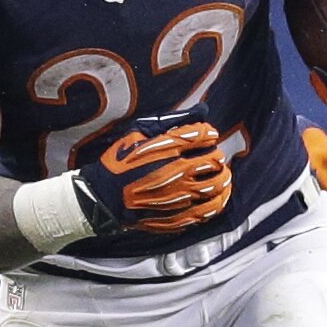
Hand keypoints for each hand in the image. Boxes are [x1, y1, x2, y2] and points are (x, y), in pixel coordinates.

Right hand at [72, 109, 233, 233]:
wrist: (102, 198)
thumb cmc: (119, 163)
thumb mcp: (138, 134)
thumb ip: (170, 122)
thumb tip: (200, 111)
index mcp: (167, 148)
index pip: (202, 135)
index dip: (208, 133)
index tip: (208, 135)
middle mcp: (178, 171)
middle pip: (214, 160)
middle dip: (217, 155)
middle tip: (214, 156)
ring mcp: (180, 196)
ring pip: (217, 185)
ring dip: (223, 178)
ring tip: (221, 175)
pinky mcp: (179, 215)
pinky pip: (209, 210)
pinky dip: (218, 201)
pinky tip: (217, 197)